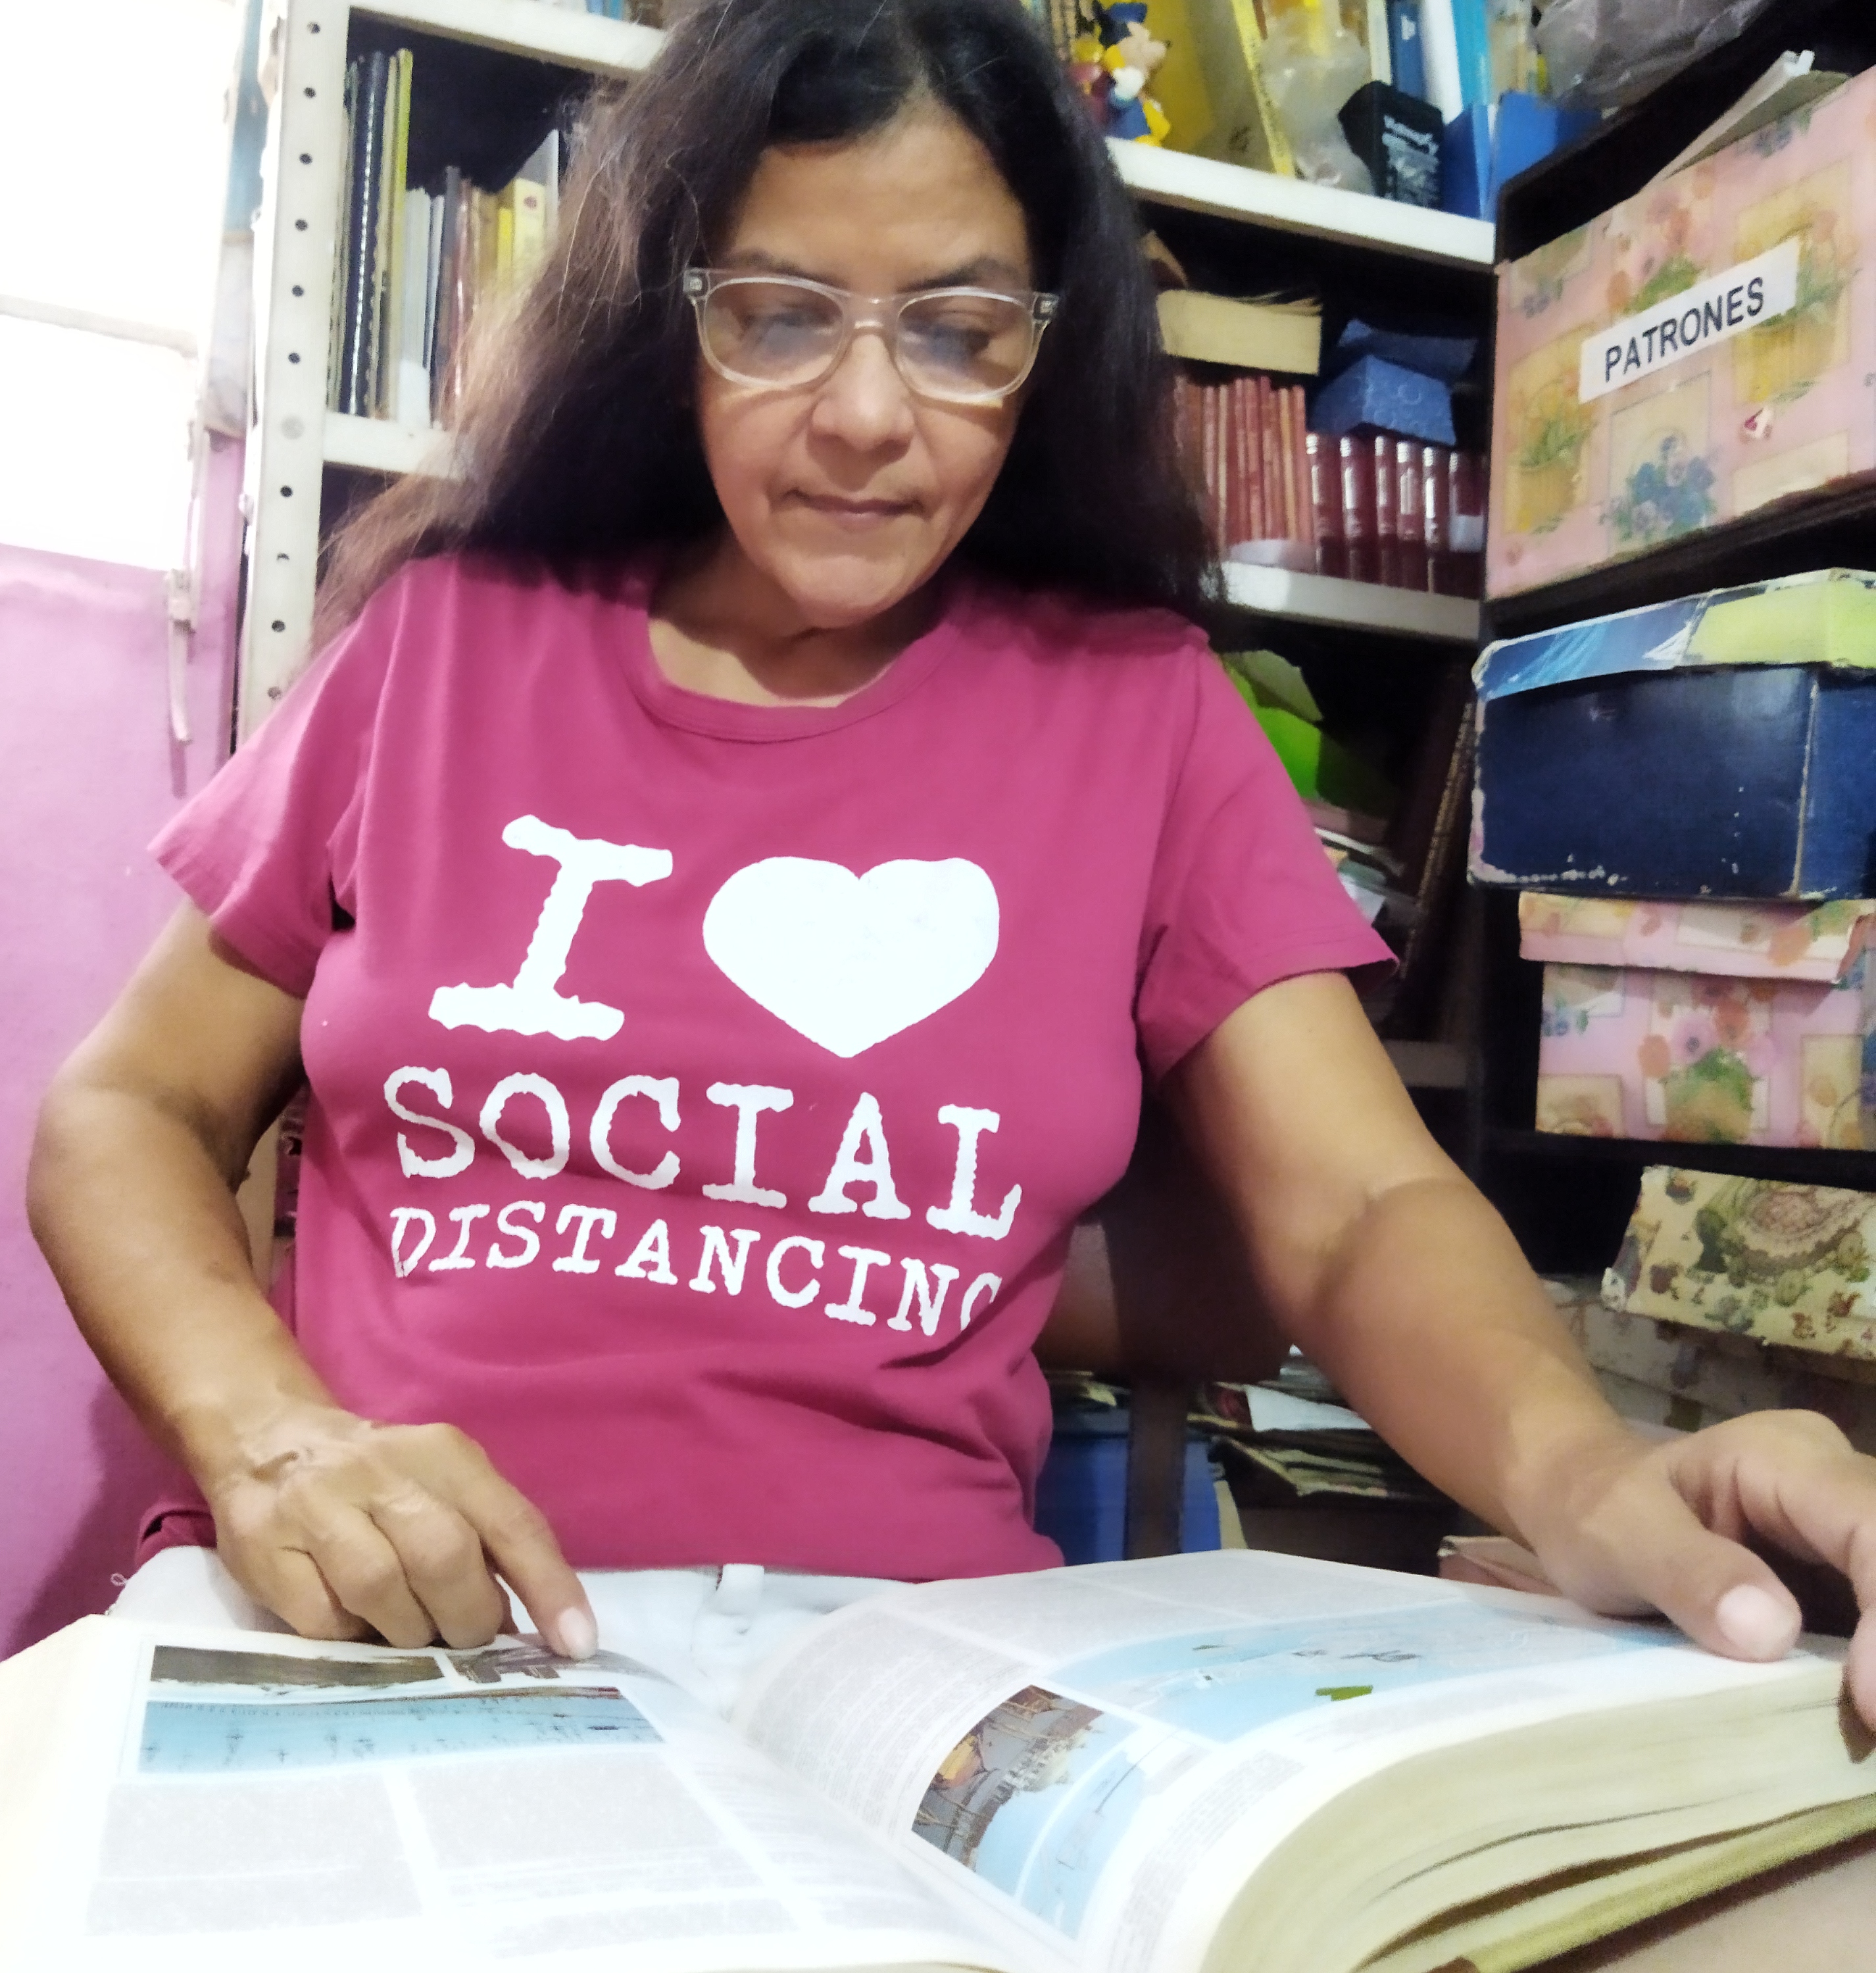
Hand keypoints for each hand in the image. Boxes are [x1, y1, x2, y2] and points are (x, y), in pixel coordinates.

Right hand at [202, 1401, 596, 1657]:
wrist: (268, 1441)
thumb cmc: (380, 1483)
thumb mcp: (445, 1488)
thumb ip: (489, 1544)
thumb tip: (533, 1628)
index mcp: (444, 1454)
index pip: (512, 1522)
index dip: (549, 1587)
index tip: (576, 1644)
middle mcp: (382, 1470)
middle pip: (445, 1556)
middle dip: (467, 1616)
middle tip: (464, 1638)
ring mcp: (317, 1503)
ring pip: (380, 1587)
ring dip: (407, 1631)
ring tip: (409, 1631)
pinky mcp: (263, 1545)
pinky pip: (322, 1619)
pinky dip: (348, 1637)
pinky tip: (353, 1623)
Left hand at [1513, 1410, 1875, 1725]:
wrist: (1582, 1502)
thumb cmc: (1592, 1506)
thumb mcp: (1613, 1532)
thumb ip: (1684, 1570)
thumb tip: (1771, 1632)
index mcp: (1786, 1459)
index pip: (1872, 1526)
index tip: (1871, 1705)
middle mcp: (1837, 1492)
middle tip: (1868, 1731)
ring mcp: (1847, 1546)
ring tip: (1859, 1734)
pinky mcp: (1846, 1595)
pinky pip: (1875, 1631)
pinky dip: (1868, 1677)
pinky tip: (1853, 1728)